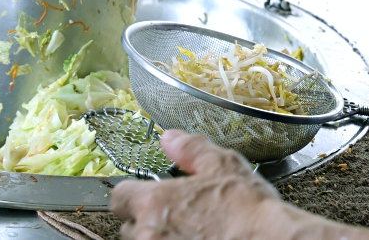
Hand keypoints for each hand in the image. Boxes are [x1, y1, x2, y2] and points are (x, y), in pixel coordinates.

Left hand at [110, 130, 280, 238]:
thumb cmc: (249, 211)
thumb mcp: (222, 166)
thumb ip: (190, 150)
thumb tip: (170, 139)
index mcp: (154, 202)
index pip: (120, 198)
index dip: (135, 196)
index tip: (150, 199)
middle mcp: (148, 234)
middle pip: (131, 228)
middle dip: (149, 224)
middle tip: (178, 221)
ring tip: (191, 237)